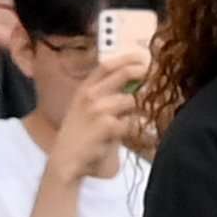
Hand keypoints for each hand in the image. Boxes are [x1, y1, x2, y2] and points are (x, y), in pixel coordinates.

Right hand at [48, 52, 148, 183]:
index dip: (125, 59)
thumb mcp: (84, 109)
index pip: (106, 66)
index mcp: (83, 89)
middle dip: (140, 71)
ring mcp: (98, 109)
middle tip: (151, 73)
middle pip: (122, 74)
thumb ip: (103, 95)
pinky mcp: (106, 125)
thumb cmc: (78, 135)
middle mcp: (89, 95)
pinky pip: (129, 122)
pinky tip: (116, 136)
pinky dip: (127, 129)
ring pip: (130, 101)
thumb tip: (131, 85)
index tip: (141, 57)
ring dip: (132, 112)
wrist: (65, 159)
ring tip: (120, 125)